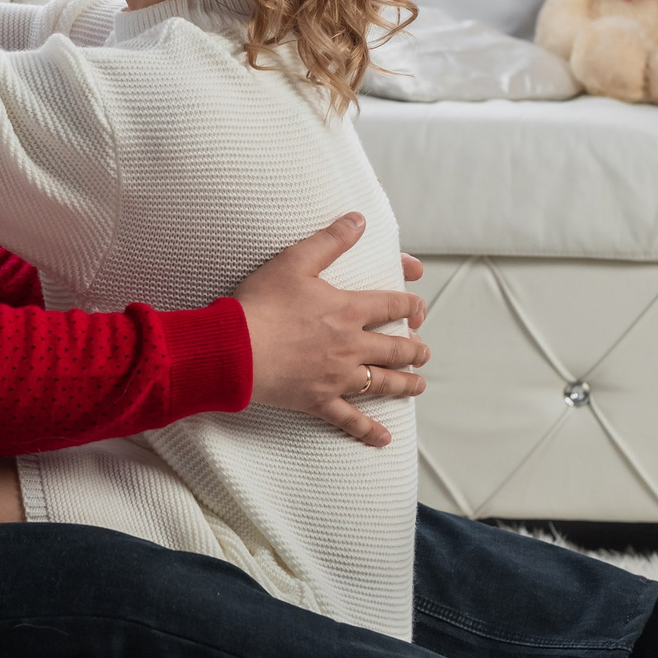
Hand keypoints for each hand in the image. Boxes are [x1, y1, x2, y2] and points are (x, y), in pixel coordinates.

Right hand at [233, 213, 429, 448]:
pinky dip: (369, 431)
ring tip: (418, 385)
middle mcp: (351, 345)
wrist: (235, 348)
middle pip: (395, 348)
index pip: (392, 305)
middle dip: (414, 349)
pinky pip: (350, 419)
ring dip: (405, 384)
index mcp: (348, 310)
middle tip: (423, 350)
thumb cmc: (261, 303)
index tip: (420, 308)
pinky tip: (385, 439)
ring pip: (382, 382)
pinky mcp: (319, 401)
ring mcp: (337, 377)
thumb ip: (330, 240)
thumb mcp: (294, 261)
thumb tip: (359, 219)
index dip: (411, 304)